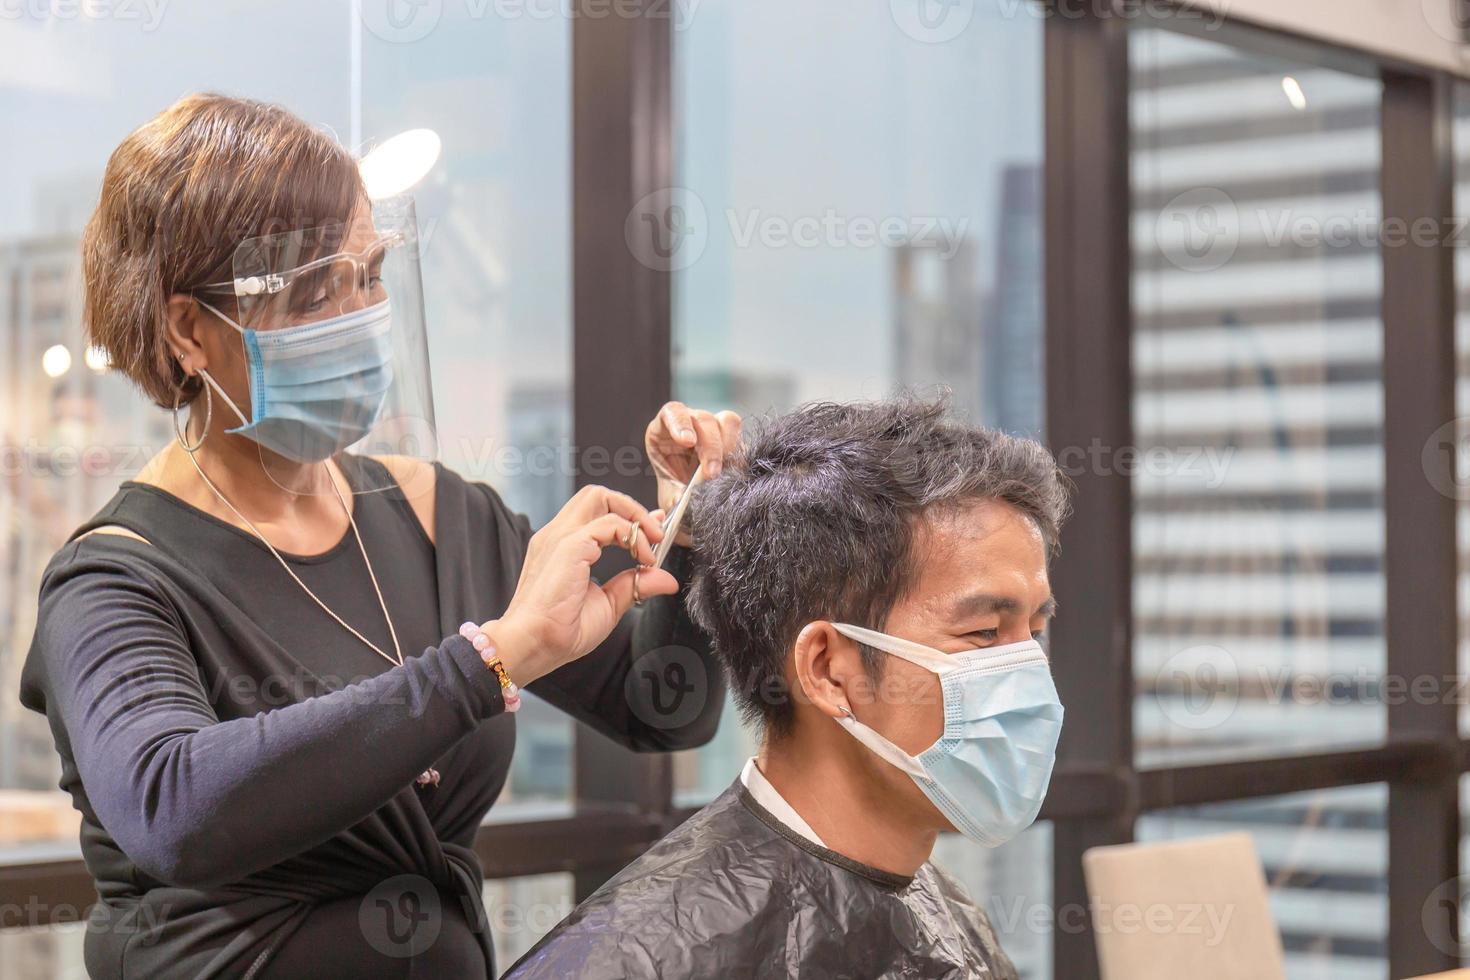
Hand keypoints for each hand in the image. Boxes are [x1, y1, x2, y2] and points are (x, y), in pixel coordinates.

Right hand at [485, 485, 679, 685]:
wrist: (532, 645)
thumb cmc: (559, 631)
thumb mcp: (608, 605)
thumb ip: (634, 585)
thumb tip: (665, 579)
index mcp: (562, 546)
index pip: (597, 511)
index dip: (630, 516)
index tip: (654, 532)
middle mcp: (557, 534)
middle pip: (597, 495)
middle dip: (632, 507)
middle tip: (654, 535)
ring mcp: (560, 537)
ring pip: (600, 497)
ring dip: (634, 515)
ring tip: (651, 543)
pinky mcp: (569, 546)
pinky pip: (609, 523)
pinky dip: (632, 536)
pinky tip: (642, 560)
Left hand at [646, 402, 741, 540]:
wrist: (693, 496)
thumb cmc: (675, 487)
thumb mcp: (668, 492)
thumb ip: (672, 495)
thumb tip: (681, 500)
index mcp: (667, 426)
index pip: (673, 412)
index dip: (680, 423)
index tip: (687, 442)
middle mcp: (693, 422)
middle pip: (705, 419)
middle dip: (711, 447)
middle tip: (711, 474)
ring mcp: (717, 427)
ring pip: (728, 422)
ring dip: (730, 447)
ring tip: (727, 473)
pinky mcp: (736, 439)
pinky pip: (744, 441)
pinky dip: (742, 457)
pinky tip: (738, 474)